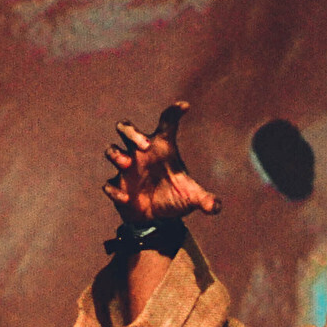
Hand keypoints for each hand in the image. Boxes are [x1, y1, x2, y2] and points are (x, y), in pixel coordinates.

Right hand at [102, 102, 223, 224]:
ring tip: (126, 164)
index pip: (166, 124)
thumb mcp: (191, 198)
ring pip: (112, 150)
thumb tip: (216, 208)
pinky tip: (126, 198)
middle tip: (144, 145)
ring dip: (116, 154)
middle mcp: (141, 154)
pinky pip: (109, 184)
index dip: (173, 112)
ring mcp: (127, 169)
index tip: (184, 106)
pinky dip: (114, 190)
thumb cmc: (173, 198)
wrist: (156, 220)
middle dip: (132, 133)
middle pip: (127, 129)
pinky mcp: (118, 186)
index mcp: (162, 148)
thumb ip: (204, 200)